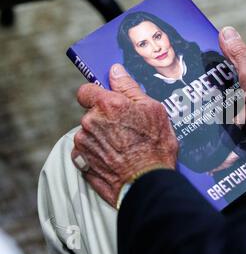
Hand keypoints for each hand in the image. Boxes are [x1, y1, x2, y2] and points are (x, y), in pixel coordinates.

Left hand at [71, 64, 177, 207]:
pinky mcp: (81, 163)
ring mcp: (84, 144)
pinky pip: (85, 152)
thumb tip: (115, 71)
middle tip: (126, 130)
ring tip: (123, 148)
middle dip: (104, 119)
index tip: (108, 103)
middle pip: (91, 114)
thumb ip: (129, 88)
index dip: (97, 95)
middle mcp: (90, 122)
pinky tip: (114, 160)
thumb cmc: (156, 146)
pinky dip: (96, 155)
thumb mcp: (153, 110)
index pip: (86, 90)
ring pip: (88, 134)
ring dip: (101, 138)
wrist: (148, 183)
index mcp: (107, 105)